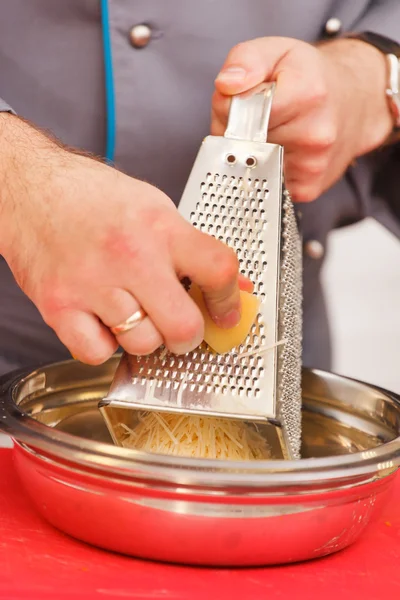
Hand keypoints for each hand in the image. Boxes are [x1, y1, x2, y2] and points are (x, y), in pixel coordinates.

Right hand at [0, 114, 246, 363]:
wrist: (30, 188)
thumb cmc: (91, 198)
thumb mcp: (154, 209)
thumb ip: (194, 249)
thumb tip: (233, 284)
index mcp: (159, 227)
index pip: (217, 271)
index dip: (230, 300)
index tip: (227, 313)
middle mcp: (129, 257)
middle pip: (183, 326)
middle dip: (189, 336)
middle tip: (180, 327)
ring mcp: (92, 284)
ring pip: (143, 344)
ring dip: (145, 338)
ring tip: (133, 314)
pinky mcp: (60, 306)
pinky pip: (97, 353)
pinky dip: (104, 346)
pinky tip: (102, 322)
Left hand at [212, 37, 392, 201]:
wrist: (355, 103)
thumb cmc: (311, 77)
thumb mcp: (278, 51)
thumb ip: (246, 60)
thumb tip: (227, 84)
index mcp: (307, 95)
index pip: (242, 112)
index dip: (232, 106)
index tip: (245, 98)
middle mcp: (314, 135)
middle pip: (243, 142)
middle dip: (238, 131)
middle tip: (259, 116)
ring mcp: (311, 167)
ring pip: (250, 166)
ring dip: (249, 153)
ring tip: (272, 132)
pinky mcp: (306, 190)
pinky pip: (264, 183)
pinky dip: (263, 170)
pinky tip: (280, 152)